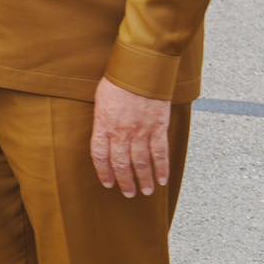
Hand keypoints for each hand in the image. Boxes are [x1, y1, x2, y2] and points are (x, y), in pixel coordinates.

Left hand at [90, 76, 171, 196]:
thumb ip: (102, 122)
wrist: (140, 70)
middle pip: (121, 163)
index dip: (104, 172)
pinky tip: (163, 179)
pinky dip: (162, 168)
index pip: (100, 156)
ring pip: (141, 162)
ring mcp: (141, 132)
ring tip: (146, 192)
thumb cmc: (117, 82)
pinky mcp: (158, 128)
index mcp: (103, 126)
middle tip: (129, 193)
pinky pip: (160, 153)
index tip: (108, 183)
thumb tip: (104, 136)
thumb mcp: (100, 101)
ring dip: (144, 179)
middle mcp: (121, 132)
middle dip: (125, 181)